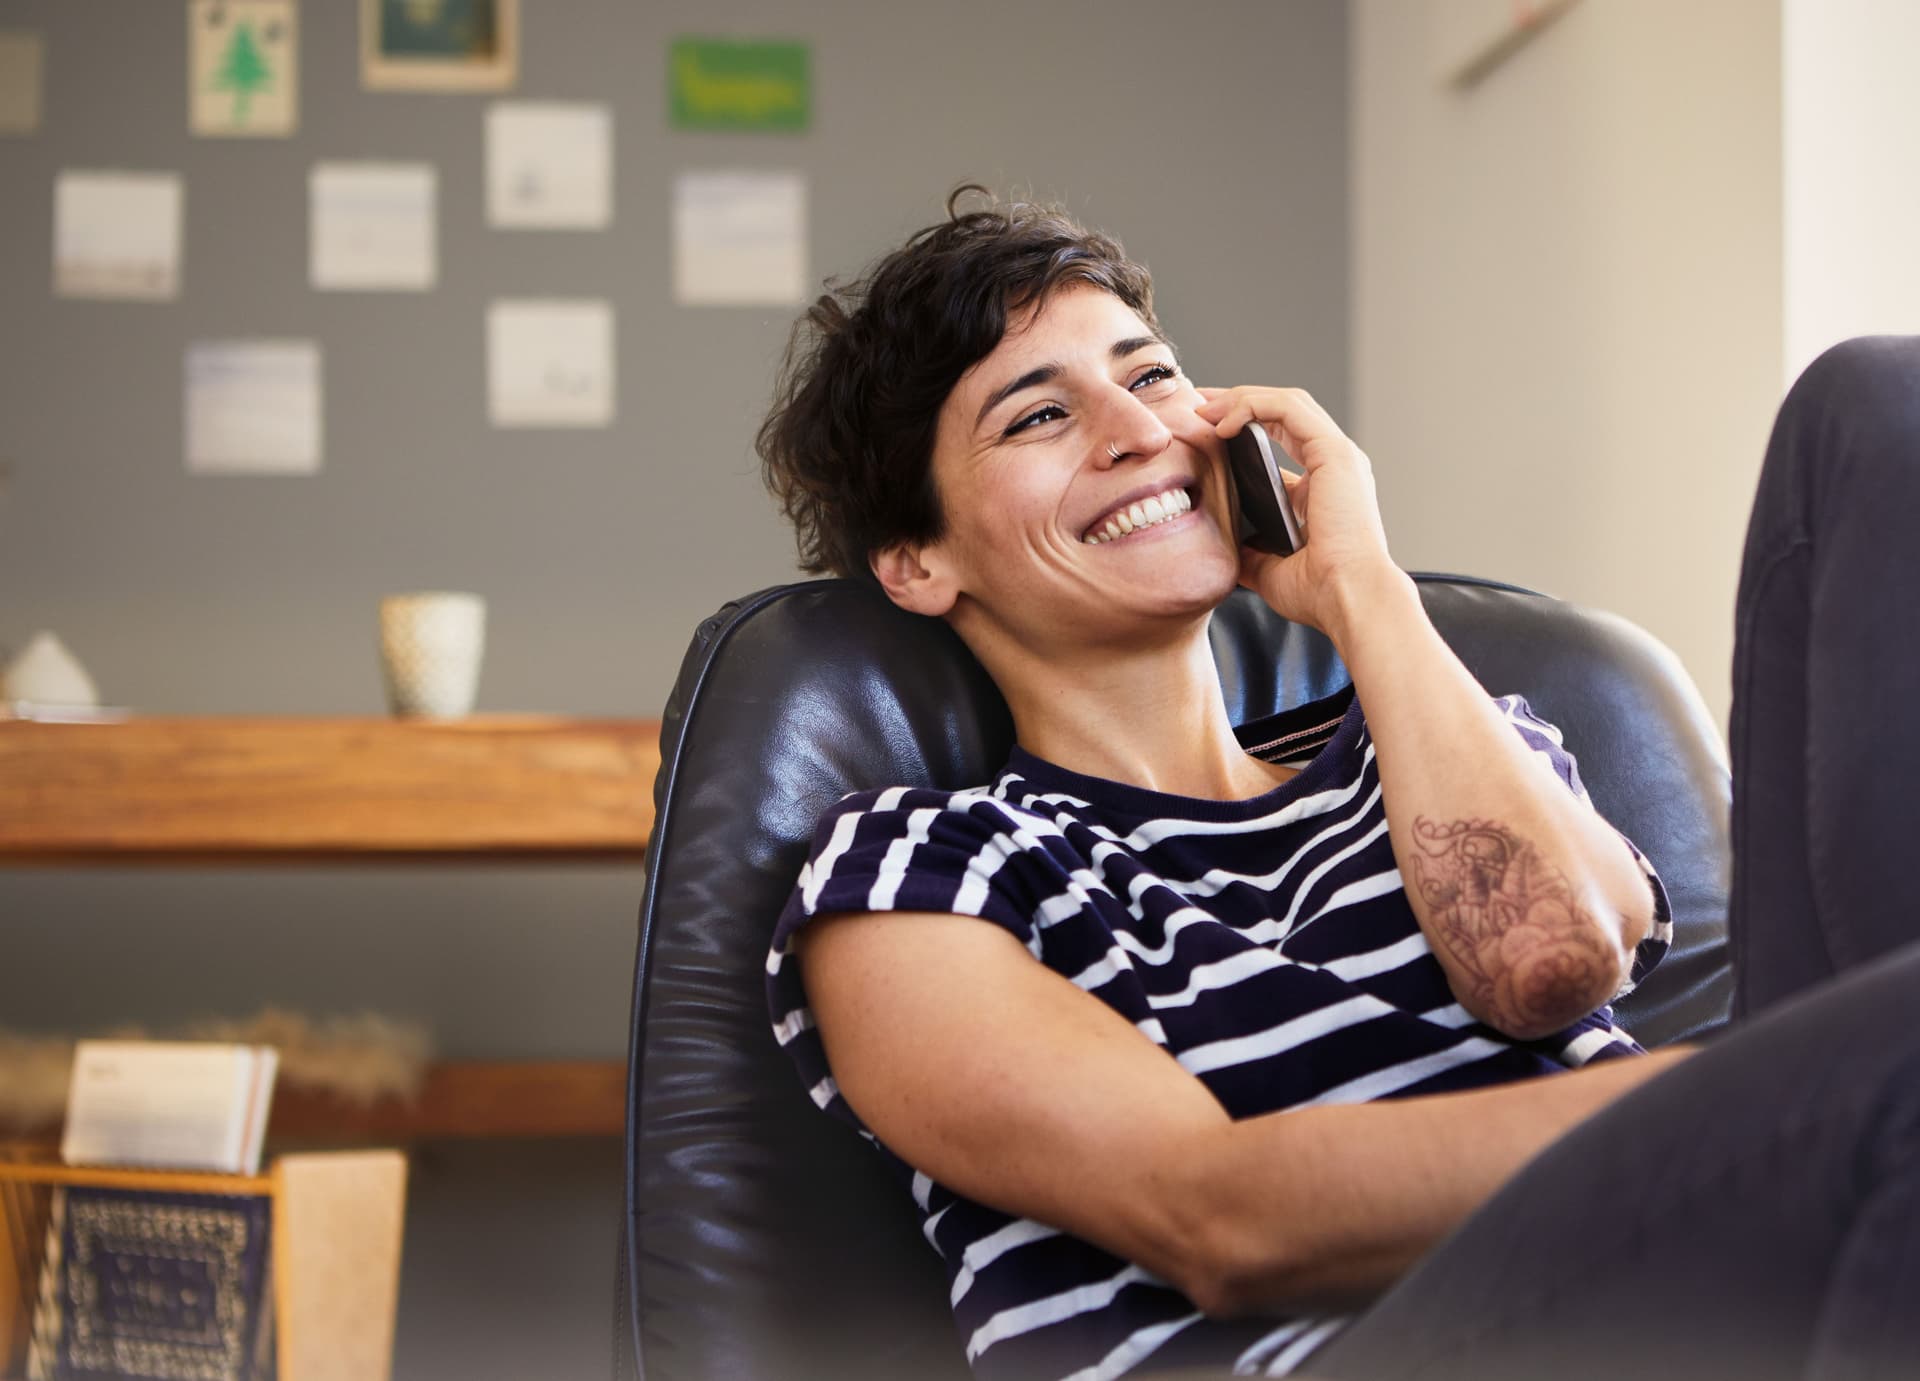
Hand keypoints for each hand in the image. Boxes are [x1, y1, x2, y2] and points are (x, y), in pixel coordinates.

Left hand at [1195, 385, 1405, 638]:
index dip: (1244, 426)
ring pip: (1286, 402)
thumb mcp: (1268, 567)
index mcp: (1324, 486)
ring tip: (1204, 407)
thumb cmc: (1319, 592)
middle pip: (1283, 412)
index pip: (1282, 437)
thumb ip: (1249, 550)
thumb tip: (1225, 547)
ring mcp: (1338, 456)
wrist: (1348, 599)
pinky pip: (1289, 409)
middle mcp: (1335, 465)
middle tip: (1198, 405)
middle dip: (1237, 402)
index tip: (1205, 430)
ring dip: (1241, 398)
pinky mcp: (1334, 453)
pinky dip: (1254, 405)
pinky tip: (1224, 422)